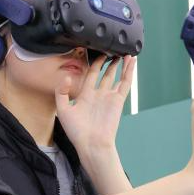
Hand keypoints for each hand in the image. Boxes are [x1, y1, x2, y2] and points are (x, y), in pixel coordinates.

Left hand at [55, 54, 135, 169]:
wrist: (91, 144)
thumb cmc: (76, 131)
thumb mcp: (63, 110)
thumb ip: (61, 92)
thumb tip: (67, 76)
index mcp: (86, 95)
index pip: (90, 75)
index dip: (93, 63)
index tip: (95, 52)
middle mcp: (98, 95)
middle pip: (105, 74)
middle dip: (108, 62)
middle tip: (111, 50)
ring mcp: (109, 97)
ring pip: (117, 77)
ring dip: (121, 65)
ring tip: (124, 53)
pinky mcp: (118, 100)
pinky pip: (125, 83)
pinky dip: (129, 72)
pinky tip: (132, 61)